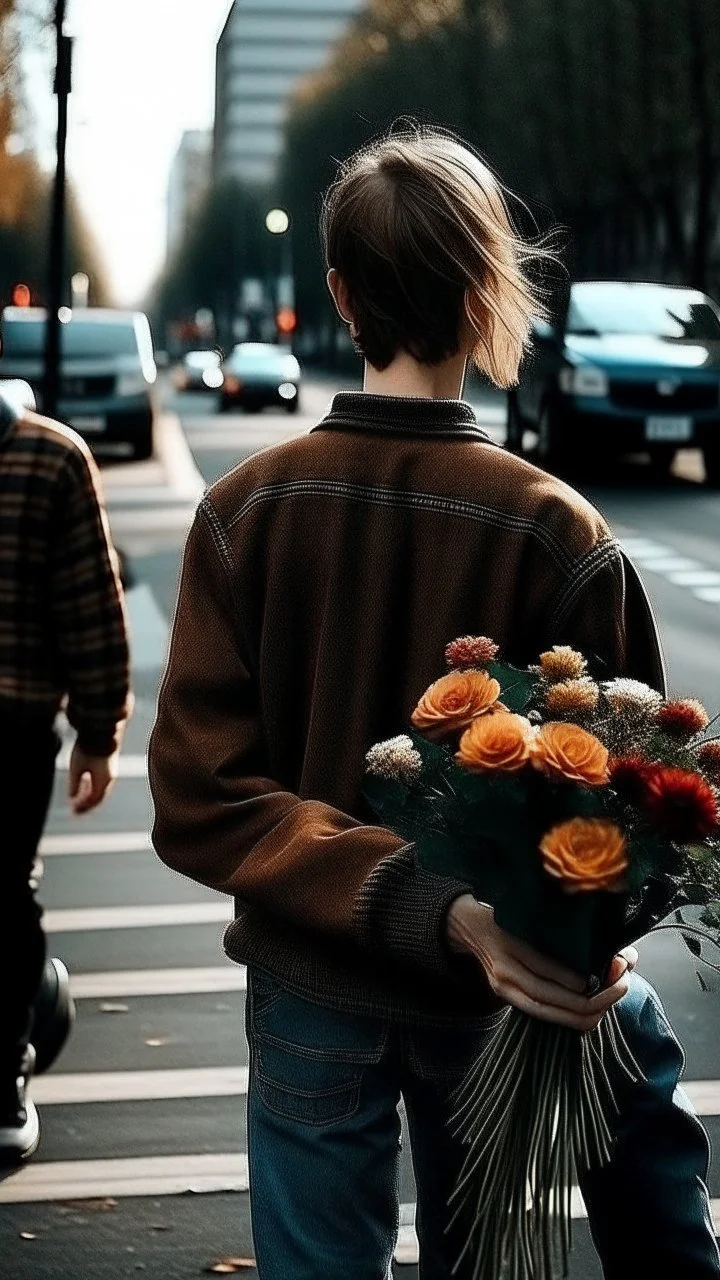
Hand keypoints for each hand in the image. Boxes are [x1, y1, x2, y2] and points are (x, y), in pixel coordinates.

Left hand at [68, 746, 118, 814]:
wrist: (102, 728)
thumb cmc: (88, 748)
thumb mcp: (76, 767)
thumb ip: (74, 784)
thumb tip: (72, 797)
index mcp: (103, 782)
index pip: (94, 801)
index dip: (83, 808)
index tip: (73, 811)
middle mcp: (110, 778)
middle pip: (100, 796)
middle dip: (88, 803)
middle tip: (77, 808)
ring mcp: (112, 769)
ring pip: (102, 788)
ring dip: (91, 793)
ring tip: (80, 794)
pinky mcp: (111, 761)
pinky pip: (103, 778)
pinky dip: (94, 784)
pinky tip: (86, 779)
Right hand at [446, 894, 633, 1032]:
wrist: (467, 925)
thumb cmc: (507, 913)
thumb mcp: (531, 913)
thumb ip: (565, 929)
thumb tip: (613, 945)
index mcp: (510, 942)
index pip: (550, 967)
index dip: (586, 974)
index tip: (617, 966)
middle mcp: (505, 969)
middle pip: (552, 996)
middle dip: (595, 996)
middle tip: (623, 984)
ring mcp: (504, 988)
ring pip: (550, 1012)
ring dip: (586, 1011)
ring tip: (612, 997)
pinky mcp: (506, 998)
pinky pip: (543, 1015)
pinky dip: (571, 1017)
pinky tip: (593, 1010)